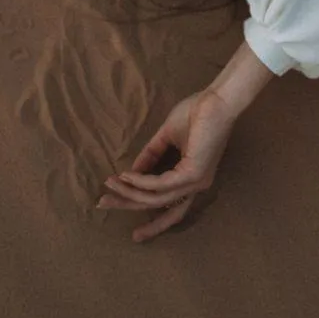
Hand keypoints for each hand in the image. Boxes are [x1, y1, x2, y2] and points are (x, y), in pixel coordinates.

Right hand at [98, 88, 236, 242]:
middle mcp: (196, 186)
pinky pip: (160, 184)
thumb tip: (132, 172)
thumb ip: (151, 155)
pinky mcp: (192, 173)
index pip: (171, 208)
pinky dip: (140, 182)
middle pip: (160, 207)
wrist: (216, 100)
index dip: (150, 217)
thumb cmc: (197, 113)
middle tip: (103, 205)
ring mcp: (196, 182)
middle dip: (130, 207)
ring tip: (109, 185)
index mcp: (193, 178)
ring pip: (156, 198)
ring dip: (129, 193)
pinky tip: (125, 176)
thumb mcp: (167, 136)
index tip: (124, 215)